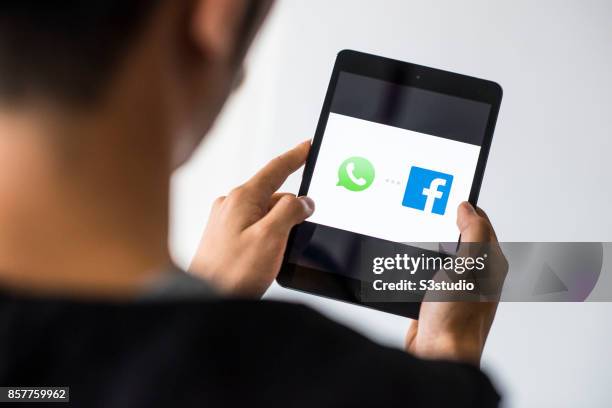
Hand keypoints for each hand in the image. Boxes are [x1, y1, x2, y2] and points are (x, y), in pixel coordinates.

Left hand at [189, 141, 314, 297]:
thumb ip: (290, 212)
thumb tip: (302, 201)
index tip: (308, 146)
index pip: (276, 169)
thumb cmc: (232, 273)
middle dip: (291, 210)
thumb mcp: (271, 238)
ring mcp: (226, 221)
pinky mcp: (224, 237)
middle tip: (298, 234)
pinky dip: (266, 237)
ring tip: (272, 257)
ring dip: (278, 229)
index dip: (296, 156)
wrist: (205, 299)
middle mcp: (232, 205)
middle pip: (274, 196)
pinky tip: (264, 259)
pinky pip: (254, 227)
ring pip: (265, 214)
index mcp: (243, 198)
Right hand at [405, 202, 507, 365]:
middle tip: (426, 216)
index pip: (481, 222)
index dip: (464, 207)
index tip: (444, 197)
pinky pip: (427, 271)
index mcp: (491, 263)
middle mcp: (477, 274)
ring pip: (441, 253)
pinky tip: (408, 264)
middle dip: (442, 224)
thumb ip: (472, 233)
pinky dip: (417, 264)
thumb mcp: (467, 266)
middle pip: (459, 236)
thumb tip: (467, 208)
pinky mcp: (437, 297)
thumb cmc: (456, 317)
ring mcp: (457, 286)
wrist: (437, 353)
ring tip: (415, 239)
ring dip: (427, 245)